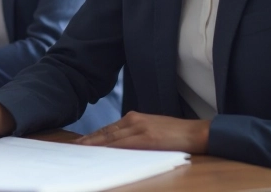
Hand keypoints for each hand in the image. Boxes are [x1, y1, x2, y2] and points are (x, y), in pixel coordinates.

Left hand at [76, 111, 209, 153]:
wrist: (196, 132)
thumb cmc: (176, 134)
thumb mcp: (151, 130)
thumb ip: (134, 135)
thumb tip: (118, 145)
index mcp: (134, 117)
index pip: (108, 128)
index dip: (93, 136)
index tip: (80, 142)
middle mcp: (134, 120)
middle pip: (105, 132)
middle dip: (88, 140)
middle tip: (73, 147)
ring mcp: (139, 128)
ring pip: (111, 137)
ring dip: (94, 144)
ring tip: (80, 150)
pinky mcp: (147, 138)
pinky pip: (123, 144)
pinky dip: (109, 148)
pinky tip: (100, 153)